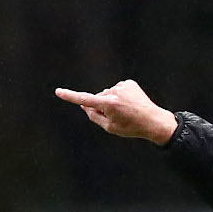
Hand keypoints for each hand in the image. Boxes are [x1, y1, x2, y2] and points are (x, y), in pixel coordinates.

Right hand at [55, 80, 177, 144]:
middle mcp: (114, 92)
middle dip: (102, 106)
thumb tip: (85, 105)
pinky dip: (120, 96)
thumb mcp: (110, 127)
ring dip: (112, 101)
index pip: (85, 100)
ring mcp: (122, 86)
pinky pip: (118, 90)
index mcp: (109, 104)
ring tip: (126, 111)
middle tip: (118, 117)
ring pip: (108, 94)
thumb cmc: (131, 127)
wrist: (154, 121)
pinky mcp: (129, 83)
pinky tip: (130, 104)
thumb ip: (94, 116)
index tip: (58, 92)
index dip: (70, 96)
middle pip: (98, 98)